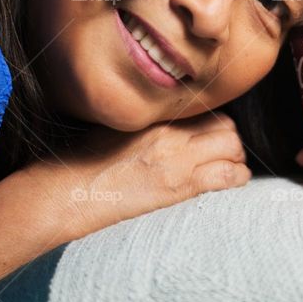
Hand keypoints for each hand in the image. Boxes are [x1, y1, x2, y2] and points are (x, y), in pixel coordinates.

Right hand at [27, 110, 250, 239]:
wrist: (66, 192)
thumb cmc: (80, 161)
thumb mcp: (114, 129)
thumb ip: (145, 125)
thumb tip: (165, 128)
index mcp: (153, 117)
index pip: (203, 109)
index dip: (212, 122)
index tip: (210, 133)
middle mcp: (170, 133)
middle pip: (225, 124)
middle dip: (229, 138)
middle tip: (223, 151)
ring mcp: (177, 159)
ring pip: (232, 146)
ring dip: (235, 157)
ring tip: (229, 166)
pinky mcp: (178, 186)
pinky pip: (226, 176)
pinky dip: (236, 177)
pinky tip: (234, 180)